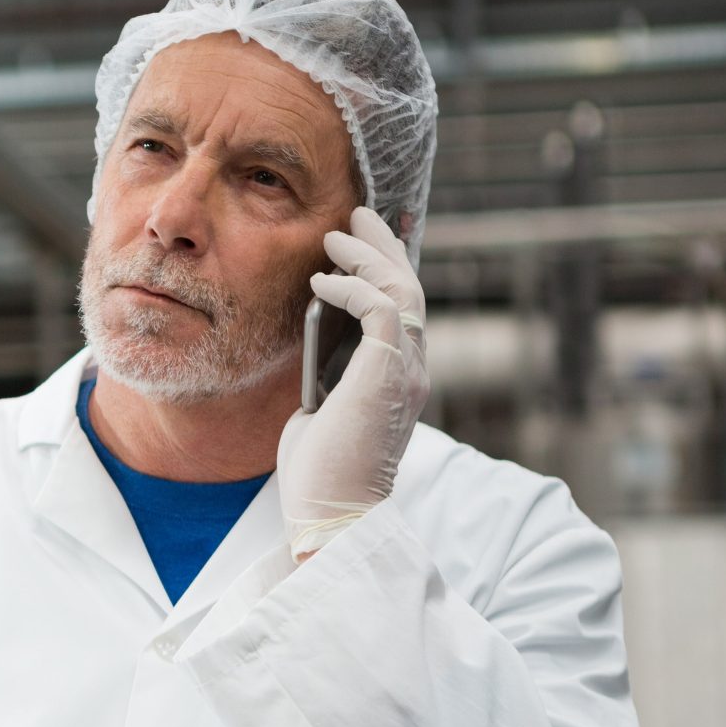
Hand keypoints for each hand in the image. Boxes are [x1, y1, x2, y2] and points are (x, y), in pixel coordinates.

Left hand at [278, 206, 429, 559]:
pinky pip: (381, 310)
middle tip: (359, 213)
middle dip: (384, 246)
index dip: (389, 268)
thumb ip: (324, 378)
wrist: (330, 512)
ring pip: (401, 291)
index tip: (367, 238)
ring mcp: (405, 371)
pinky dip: (353, 288)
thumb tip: (312, 352)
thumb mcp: (318, 412)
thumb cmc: (320, 474)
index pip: (402, 310)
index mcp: (398, 378)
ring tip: (337, 233)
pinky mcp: (387, 374)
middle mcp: (412, 369)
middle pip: (409, 289)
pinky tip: (323, 281)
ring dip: (368, 256)